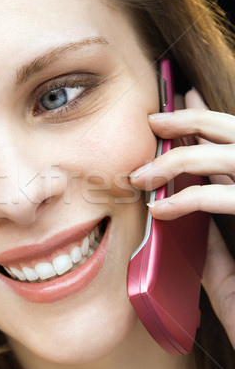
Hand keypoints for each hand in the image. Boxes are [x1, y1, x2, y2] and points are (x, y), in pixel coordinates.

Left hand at [129, 89, 234, 347]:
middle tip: (156, 119)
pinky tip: (160, 208)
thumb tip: (181, 207)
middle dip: (194, 121)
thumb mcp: (228, 265)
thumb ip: (210, 234)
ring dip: (180, 161)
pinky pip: (221, 199)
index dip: (211, 120)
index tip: (183, 102)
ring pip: (229, 159)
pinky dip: (187, 199)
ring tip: (142, 174)